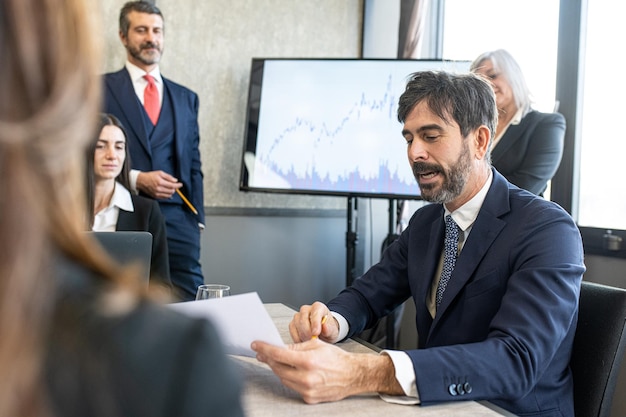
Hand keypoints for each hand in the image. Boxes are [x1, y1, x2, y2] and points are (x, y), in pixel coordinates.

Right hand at [136, 170, 181, 198]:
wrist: (141, 181)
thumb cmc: (150, 176)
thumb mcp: (160, 173)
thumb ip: (168, 177)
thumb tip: (175, 180)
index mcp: (160, 182)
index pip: (172, 185)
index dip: (178, 185)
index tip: (181, 184)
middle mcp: (159, 189)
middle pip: (171, 191)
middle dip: (175, 188)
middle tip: (174, 185)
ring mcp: (157, 194)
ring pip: (169, 195)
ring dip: (171, 192)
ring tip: (170, 188)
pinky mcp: (155, 196)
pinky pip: (165, 197)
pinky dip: (167, 194)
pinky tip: (167, 191)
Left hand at [251, 339, 399, 403]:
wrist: (352, 375)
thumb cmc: (336, 358)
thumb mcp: (316, 345)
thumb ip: (295, 347)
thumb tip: (278, 348)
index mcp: (308, 361)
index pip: (279, 354)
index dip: (265, 349)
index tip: (256, 345)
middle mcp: (306, 377)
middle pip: (278, 368)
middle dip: (269, 359)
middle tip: (263, 353)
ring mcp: (307, 390)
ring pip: (283, 379)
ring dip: (278, 369)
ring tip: (276, 361)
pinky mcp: (309, 398)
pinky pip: (292, 387)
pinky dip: (289, 378)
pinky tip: (291, 371)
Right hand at [289, 302, 338, 342]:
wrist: (324, 333)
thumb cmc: (328, 328)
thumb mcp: (332, 330)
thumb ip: (328, 328)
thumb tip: (324, 327)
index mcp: (318, 307)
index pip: (315, 312)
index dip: (315, 323)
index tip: (316, 333)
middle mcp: (307, 309)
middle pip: (303, 318)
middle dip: (307, 331)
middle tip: (312, 340)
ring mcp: (298, 316)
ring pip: (296, 324)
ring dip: (302, 335)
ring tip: (309, 341)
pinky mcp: (293, 324)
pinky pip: (292, 330)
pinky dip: (297, 338)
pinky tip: (303, 341)